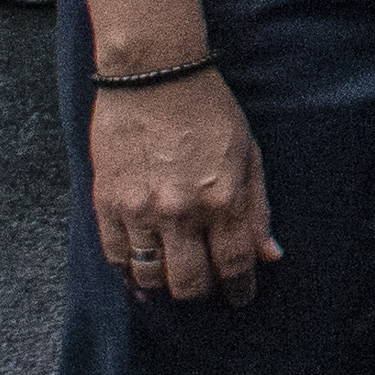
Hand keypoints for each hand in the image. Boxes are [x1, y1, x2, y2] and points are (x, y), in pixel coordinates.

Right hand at [90, 70, 275, 304]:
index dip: (240, 289)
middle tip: (208, 288)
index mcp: (222, 198)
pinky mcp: (106, 204)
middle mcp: (180, 211)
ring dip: (164, 287)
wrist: (154, 77)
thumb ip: (258, 208)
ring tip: (174, 282)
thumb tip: (269, 255)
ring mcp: (139, 210)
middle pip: (189, 283)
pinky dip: (129, 272)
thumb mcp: (249, 154)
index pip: (233, 264)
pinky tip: (141, 272)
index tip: (242, 297)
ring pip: (150, 277)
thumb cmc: (209, 111)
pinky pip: (115, 257)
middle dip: (202, 292)